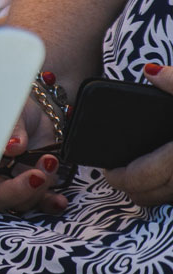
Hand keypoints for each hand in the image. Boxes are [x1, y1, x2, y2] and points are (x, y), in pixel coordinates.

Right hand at [0, 68, 76, 214]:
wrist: (33, 107)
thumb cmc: (11, 105)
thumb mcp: (9, 110)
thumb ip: (10, 129)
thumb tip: (12, 146)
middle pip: (1, 199)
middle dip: (19, 191)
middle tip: (36, 175)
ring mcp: (16, 181)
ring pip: (24, 202)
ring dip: (40, 189)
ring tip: (50, 162)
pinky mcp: (37, 184)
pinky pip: (42, 202)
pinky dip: (51, 203)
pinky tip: (60, 201)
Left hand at [103, 64, 172, 205]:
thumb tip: (151, 72)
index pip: (141, 177)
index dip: (119, 177)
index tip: (107, 170)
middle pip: (151, 196)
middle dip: (130, 189)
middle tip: (118, 175)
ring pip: (169, 201)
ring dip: (151, 194)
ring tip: (139, 178)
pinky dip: (172, 192)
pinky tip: (168, 177)